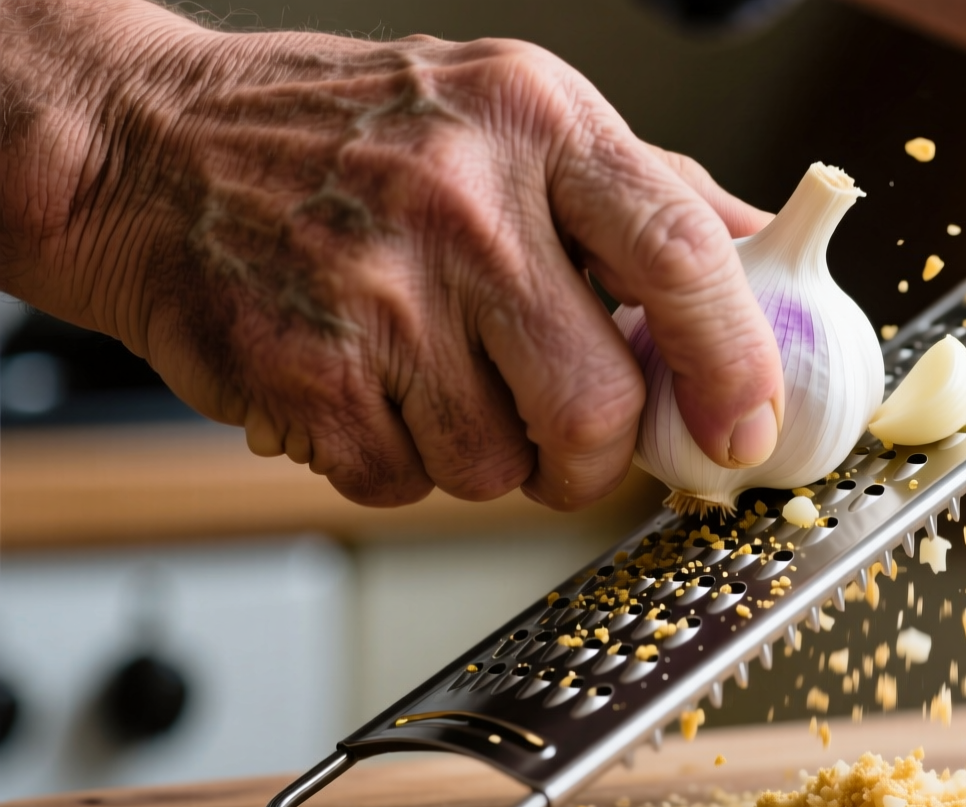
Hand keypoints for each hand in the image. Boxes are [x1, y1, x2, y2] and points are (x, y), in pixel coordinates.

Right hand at [0, 0, 781, 508]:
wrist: (148, 147)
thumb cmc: (351, 136)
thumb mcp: (517, 114)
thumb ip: (650, 195)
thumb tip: (768, 265)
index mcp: (537, 123)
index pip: (679, 254)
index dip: (731, 361)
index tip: (743, 429)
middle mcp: (461, 201)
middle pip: (595, 401)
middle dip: (596, 454)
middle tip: (574, 438)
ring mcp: (376, 289)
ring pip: (500, 465)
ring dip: (487, 457)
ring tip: (437, 379)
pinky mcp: (303, 369)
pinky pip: (403, 485)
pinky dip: (399, 464)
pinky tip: (368, 390)